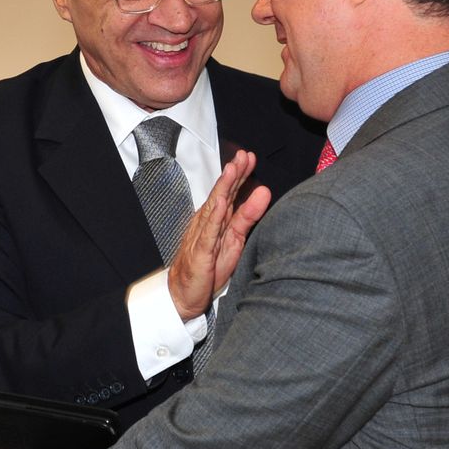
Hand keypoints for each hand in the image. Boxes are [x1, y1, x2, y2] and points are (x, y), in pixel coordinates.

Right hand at [166, 150, 272, 320]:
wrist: (185, 293)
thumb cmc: (209, 266)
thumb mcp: (235, 240)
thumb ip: (248, 216)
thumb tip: (263, 192)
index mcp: (217, 219)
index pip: (230, 193)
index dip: (240, 175)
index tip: (250, 157)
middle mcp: (209, 223)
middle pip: (222, 194)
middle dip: (233, 174)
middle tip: (243, 156)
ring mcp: (203, 235)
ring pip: (214, 208)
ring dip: (223, 188)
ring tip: (232, 170)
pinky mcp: (201, 252)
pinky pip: (208, 233)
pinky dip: (214, 217)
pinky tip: (220, 204)